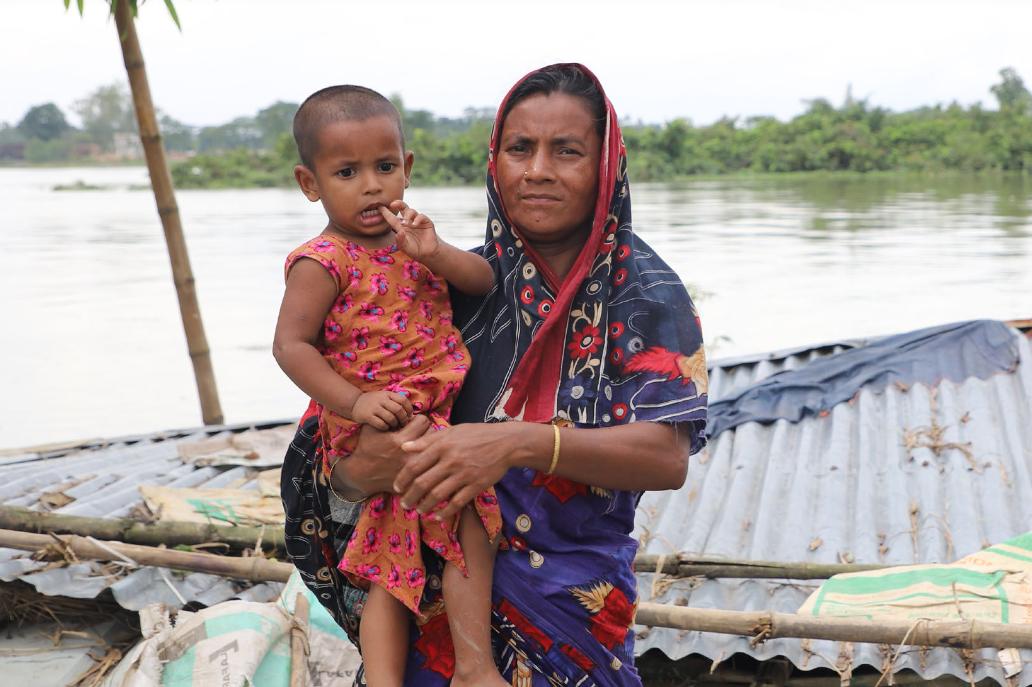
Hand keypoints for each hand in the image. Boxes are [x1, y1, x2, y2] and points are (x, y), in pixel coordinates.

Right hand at [332, 414, 432, 497]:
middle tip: (417, 432)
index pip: (423, 421)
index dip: (417, 419)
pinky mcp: (416, 476)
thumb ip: (388, 415)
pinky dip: (426, 456)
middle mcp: (409, 454)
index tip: (411, 423)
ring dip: (427, 442)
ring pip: (433, 447)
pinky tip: (418, 454)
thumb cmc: (367, 448)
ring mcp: (414, 467)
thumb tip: (407, 410)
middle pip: (432, 433)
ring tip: (418, 442)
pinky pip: (430, 461)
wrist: (362, 474)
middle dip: (425, 429)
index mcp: (400, 441)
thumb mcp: (371, 427)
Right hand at [349, 391, 413, 429]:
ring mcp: (374, 407)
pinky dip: (386, 427)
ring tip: (394, 427)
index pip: (403, 399)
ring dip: (395, 424)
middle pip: (398, 410)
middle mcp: (381, 399)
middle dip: (403, 419)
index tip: (410, 416)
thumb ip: (395, 402)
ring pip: (391, 418)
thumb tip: (411, 415)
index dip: (409, 408)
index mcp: (387, 394)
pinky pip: (381, 424)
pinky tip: (385, 428)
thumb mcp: (384, 397)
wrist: (354, 403)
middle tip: (403, 424)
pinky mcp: (367, 416)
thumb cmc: (374, 402)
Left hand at [379, 201, 440, 261]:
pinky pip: (421, 216)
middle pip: (403, 208)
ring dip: (408, 216)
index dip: (386, 212)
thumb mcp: (404, 247)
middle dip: (398, 203)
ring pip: (411, 211)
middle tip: (393, 204)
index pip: (392, 218)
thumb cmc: (414, 250)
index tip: (380, 207)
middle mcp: (409, 222)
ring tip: (406, 223)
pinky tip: (414, 224)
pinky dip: (417, 219)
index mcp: (401, 227)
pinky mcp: (426, 222)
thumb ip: (400, 241)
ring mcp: (417, 221)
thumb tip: (399, 233)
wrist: (427, 253)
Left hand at [393, 423, 518, 520]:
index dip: (402, 479)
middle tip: (404, 504)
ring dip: (424, 506)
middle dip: (410, 497)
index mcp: (442, 445)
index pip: (415, 465)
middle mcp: (451, 460)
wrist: (506, 443)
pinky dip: (444, 512)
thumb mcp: (452, 431)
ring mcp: (464, 474)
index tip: (396, 487)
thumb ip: (427, 440)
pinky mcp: (476, 485)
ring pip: (437, 495)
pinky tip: (437, 516)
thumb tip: (403, 446)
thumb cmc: (477, 435)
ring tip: (418, 511)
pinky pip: (456, 503)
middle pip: (423, 483)